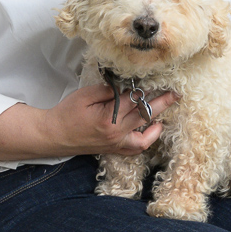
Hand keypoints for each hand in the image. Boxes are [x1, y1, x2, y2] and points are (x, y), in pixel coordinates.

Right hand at [44, 84, 178, 156]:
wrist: (55, 135)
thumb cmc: (67, 113)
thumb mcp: (85, 95)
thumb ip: (107, 90)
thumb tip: (123, 88)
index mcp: (109, 118)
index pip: (134, 101)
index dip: (148, 90)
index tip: (161, 82)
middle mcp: (117, 134)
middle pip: (144, 116)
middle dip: (162, 103)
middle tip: (175, 94)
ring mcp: (116, 144)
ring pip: (145, 136)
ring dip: (156, 123)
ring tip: (164, 111)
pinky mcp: (114, 149)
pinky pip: (136, 148)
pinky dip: (146, 139)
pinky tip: (151, 130)